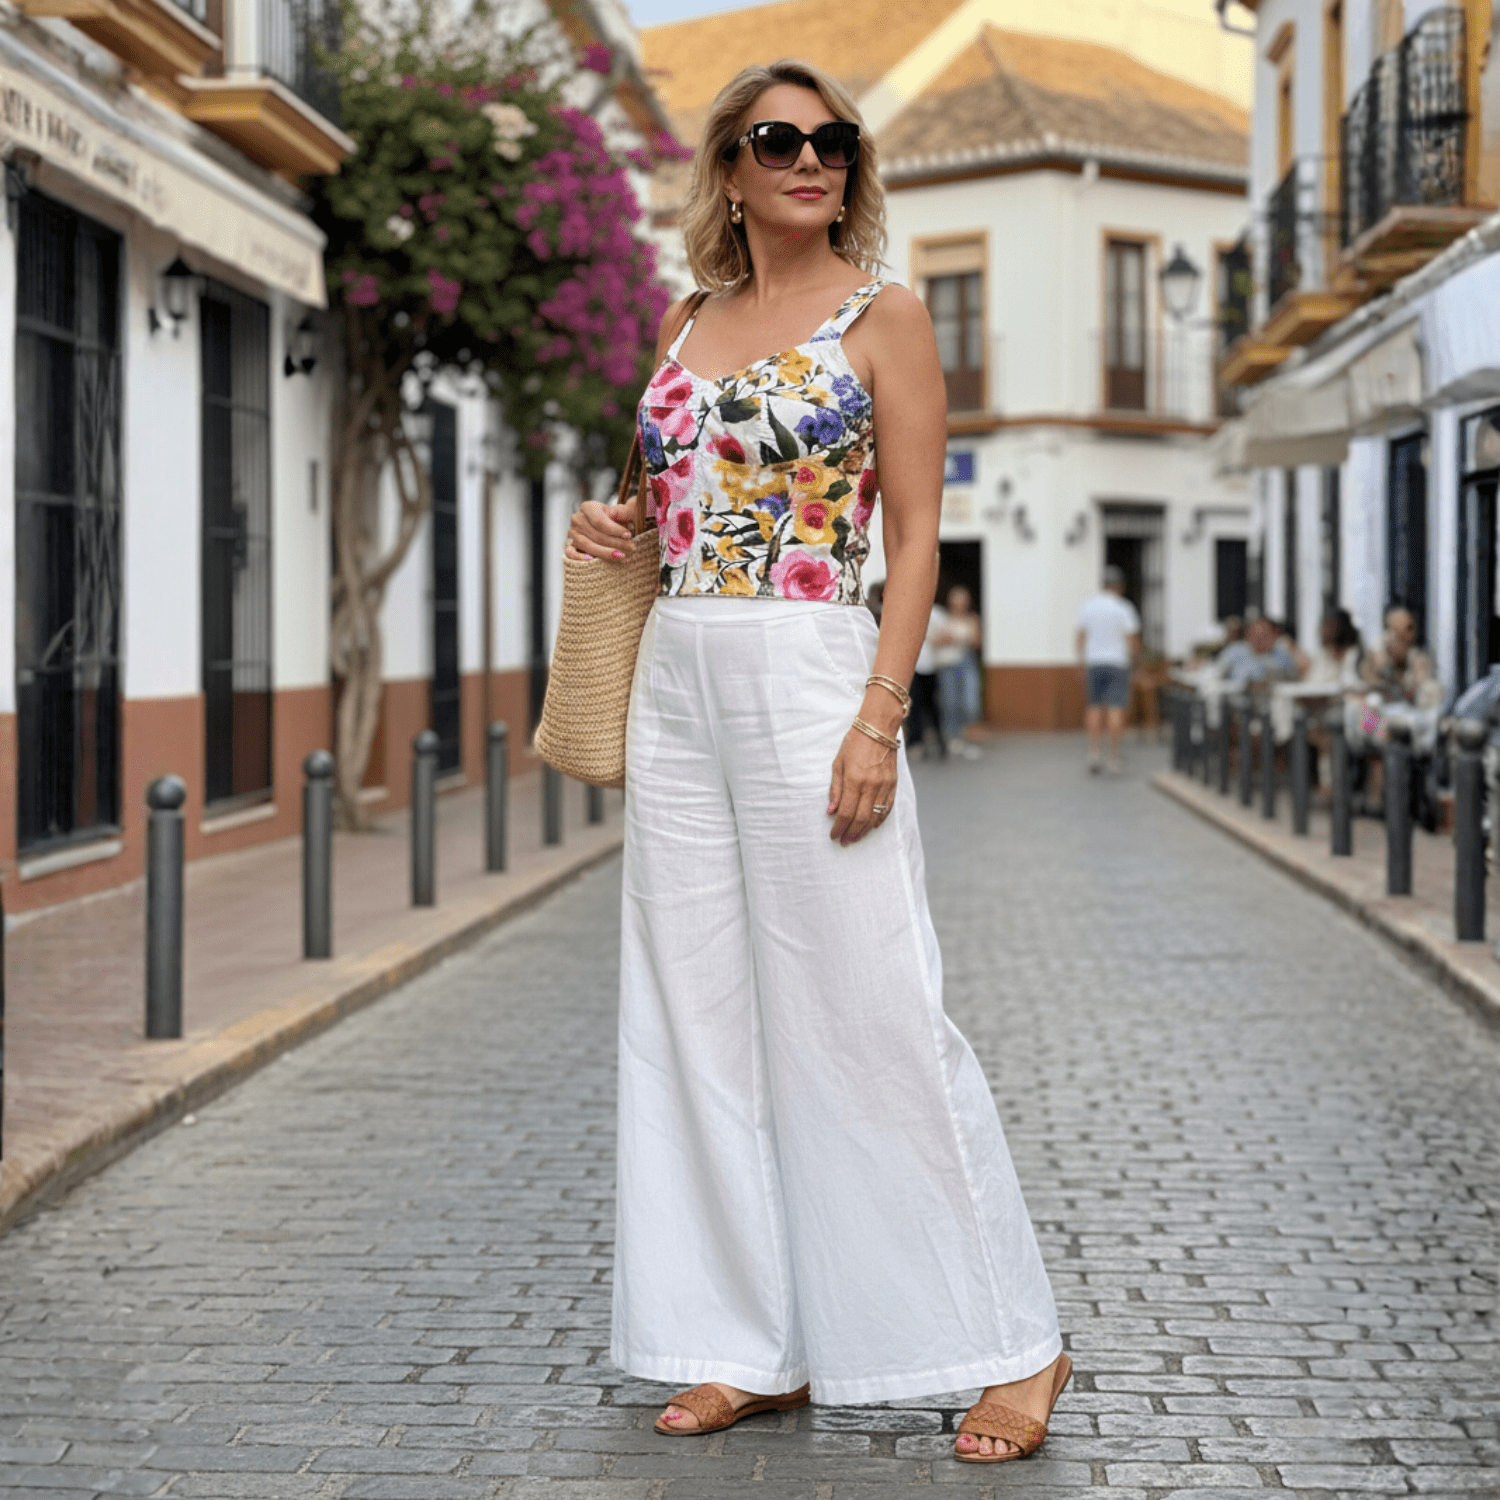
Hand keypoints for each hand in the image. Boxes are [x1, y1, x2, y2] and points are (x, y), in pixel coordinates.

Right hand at [566, 501, 638, 561]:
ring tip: (620, 555)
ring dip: (604, 552)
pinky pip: (569, 553)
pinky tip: (592, 560)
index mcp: (588, 507)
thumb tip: (615, 513)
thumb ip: (624, 511)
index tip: (629, 536)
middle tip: (630, 548)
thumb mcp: (624, 511)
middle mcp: (577, 519)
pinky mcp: (569, 545)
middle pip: (595, 534)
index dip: (615, 530)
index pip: (599, 521)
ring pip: (585, 545)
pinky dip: (579, 557)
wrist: (612, 527)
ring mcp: (572, 533)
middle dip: (615, 543)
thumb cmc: (619, 519)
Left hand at [827, 722, 897, 846]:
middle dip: (851, 833)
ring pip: (875, 816)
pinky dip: (879, 820)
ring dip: (864, 830)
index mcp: (854, 779)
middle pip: (860, 818)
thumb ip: (835, 788)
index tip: (834, 835)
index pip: (845, 812)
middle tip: (844, 841)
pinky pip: (887, 808)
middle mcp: (871, 785)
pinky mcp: (893, 784)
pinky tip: (872, 826)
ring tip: (856, 837)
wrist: (878, 728)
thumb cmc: (854, 743)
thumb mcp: (838, 763)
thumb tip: (831, 811)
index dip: (839, 827)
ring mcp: (884, 785)